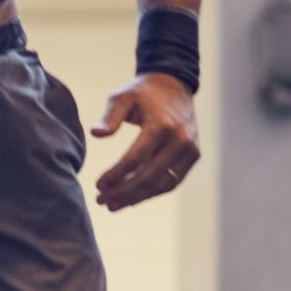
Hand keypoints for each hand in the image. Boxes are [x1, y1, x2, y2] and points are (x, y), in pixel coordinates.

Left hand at [90, 73, 199, 211]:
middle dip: (123, 193)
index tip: (98, 185)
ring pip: (162, 184)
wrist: (174, 85)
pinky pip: (171, 181)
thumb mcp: (122, 97)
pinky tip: (130, 198)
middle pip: (149, 176)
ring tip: (112, 205)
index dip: (115, 175)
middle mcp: (180, 139)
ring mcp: (190, 149)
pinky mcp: (193, 155)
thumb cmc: (142, 93)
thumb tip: (96, 134)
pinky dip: (150, 192)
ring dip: (136, 198)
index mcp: (162, 125)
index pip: (135, 159)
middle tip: (101, 201)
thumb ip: (109, 116)